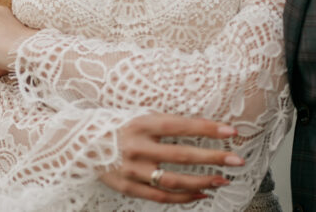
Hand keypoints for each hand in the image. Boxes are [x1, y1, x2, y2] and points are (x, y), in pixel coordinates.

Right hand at [98, 114, 241, 203]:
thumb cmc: (116, 127)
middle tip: (237, 160)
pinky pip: (160, 196)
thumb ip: (164, 124)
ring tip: (223, 180)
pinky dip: (183, 198)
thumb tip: (202, 129)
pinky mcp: (127, 187)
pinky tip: (201, 195)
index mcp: (140, 123)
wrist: (79, 145)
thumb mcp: (138, 117)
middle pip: (181, 155)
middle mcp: (136, 146)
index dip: (205, 128)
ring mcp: (131, 169)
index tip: (230, 131)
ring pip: (173, 180)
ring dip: (201, 181)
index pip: (179, 126)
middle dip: (212, 158)